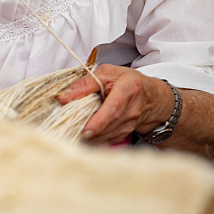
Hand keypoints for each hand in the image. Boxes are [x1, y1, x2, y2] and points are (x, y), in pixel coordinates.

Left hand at [57, 65, 174, 145]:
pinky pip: (108, 140)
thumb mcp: (105, 73)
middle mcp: (133, 109)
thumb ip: (84, 84)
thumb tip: (62, 97)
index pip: (113, 109)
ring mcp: (131, 124)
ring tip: (74, 134)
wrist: (150, 96)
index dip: (99, 121)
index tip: (85, 131)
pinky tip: (85, 136)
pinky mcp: (126, 133)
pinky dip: (95, 140)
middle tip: (72, 133)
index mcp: (128, 88)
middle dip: (90, 132)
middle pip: (109, 125)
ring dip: (90, 138)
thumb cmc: (125, 80)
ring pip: (108, 136)